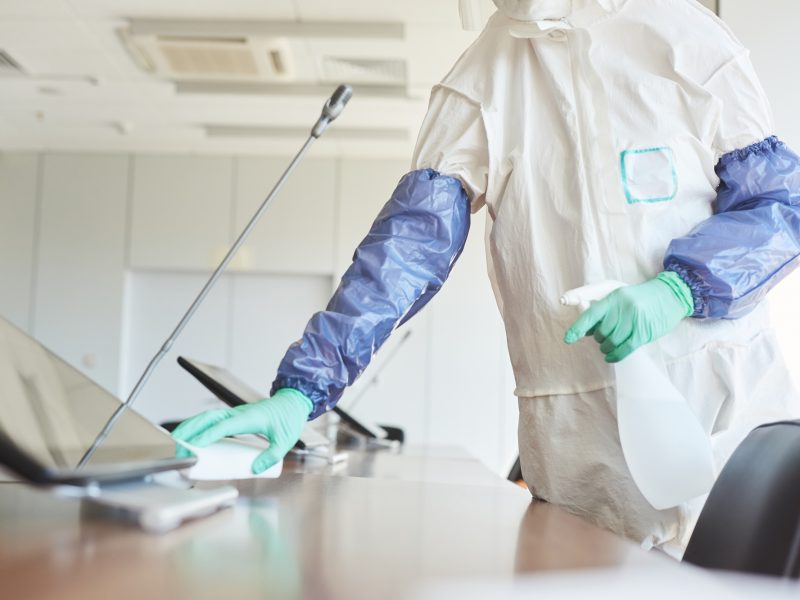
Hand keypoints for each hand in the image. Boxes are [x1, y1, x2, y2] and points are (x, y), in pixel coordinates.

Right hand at [172, 388, 313, 472]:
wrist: (293, 402)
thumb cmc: (289, 418)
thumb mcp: (285, 440)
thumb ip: (272, 455)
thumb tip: (256, 469)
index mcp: (250, 417)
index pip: (225, 425)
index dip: (209, 435)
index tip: (195, 446)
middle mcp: (238, 413)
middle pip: (209, 418)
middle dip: (191, 430)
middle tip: (178, 445)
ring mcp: (235, 413)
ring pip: (208, 417)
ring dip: (192, 426)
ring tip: (179, 441)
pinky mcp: (234, 416)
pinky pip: (213, 419)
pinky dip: (200, 426)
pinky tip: (193, 437)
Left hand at [563, 272, 693, 362]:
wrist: (670, 295)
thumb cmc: (640, 297)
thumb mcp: (619, 296)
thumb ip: (603, 310)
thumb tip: (585, 330)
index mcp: (613, 298)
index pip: (591, 315)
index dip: (578, 328)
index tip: (568, 339)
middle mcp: (623, 308)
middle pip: (601, 332)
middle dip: (598, 338)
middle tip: (603, 338)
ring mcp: (634, 320)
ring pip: (611, 342)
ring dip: (606, 348)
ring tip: (608, 346)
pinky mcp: (643, 332)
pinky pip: (624, 349)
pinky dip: (615, 356)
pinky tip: (611, 356)